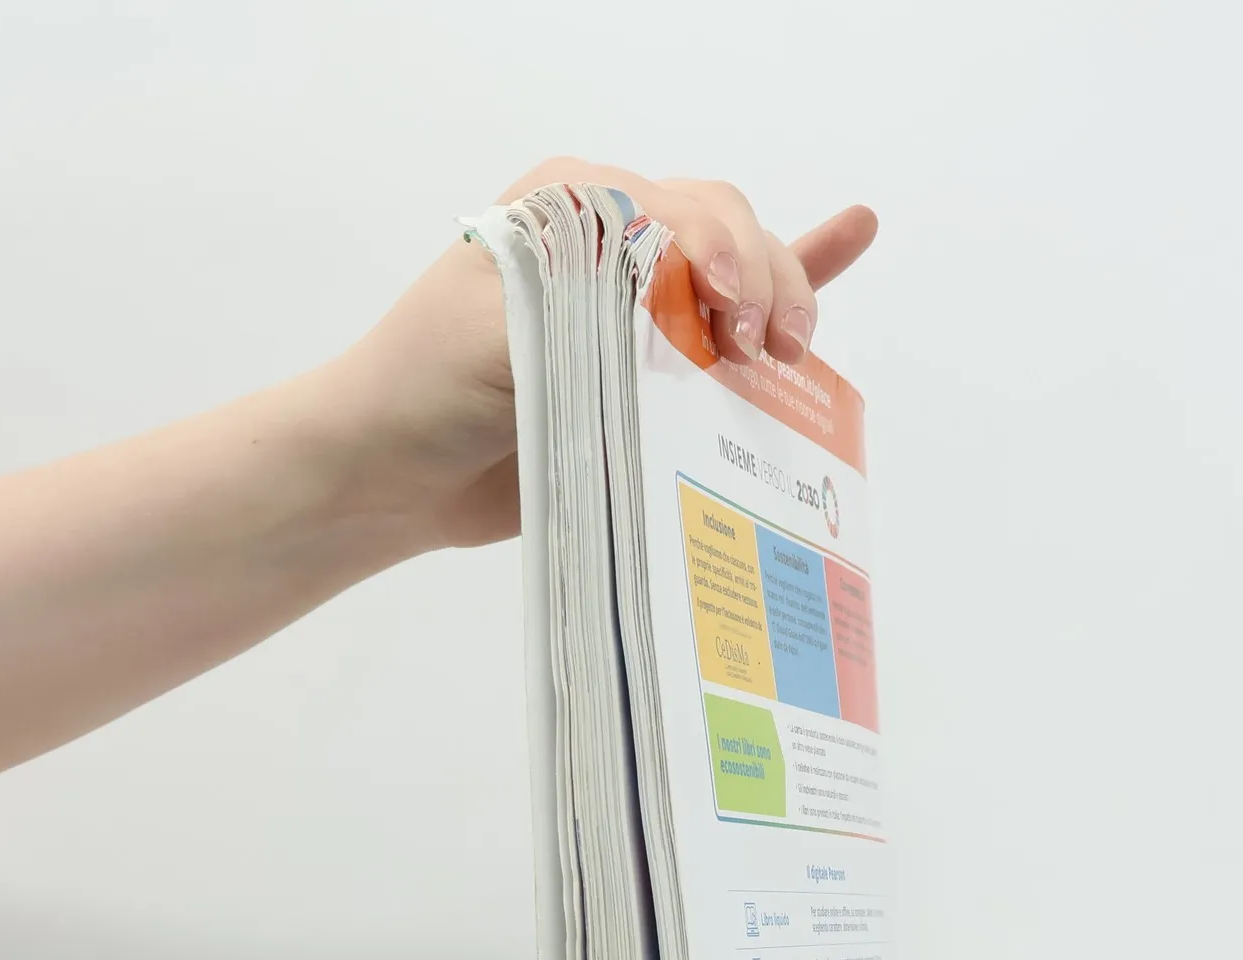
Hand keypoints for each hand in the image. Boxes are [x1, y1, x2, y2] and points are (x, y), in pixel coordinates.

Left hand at [317, 160, 878, 553]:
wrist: (388, 470)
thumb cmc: (427, 391)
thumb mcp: (500, 335)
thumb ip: (590, 314)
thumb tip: (685, 320)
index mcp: (573, 207)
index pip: (684, 209)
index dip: (725, 258)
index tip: (729, 322)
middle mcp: (613, 242)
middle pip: (727, 235)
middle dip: (762, 285)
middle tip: (758, 353)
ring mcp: (636, 302)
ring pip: (742, 275)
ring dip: (783, 299)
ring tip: (788, 347)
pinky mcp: (648, 363)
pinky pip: (731, 306)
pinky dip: (796, 271)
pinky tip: (853, 232)